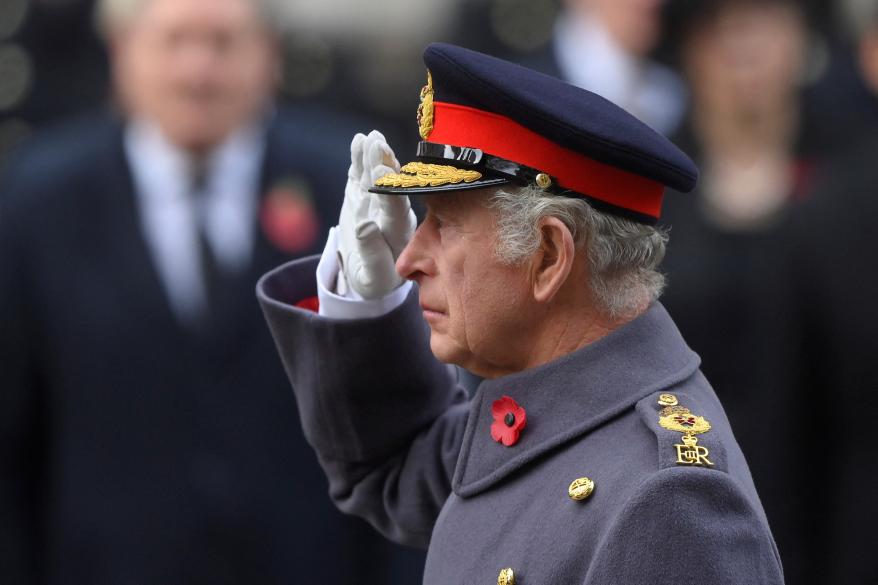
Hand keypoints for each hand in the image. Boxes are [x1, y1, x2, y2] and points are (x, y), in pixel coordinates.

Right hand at [336, 130, 415, 298]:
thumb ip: (372, 252)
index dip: (388, 190)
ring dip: (374, 155)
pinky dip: (360, 158)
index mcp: (400, 233)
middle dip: (384, 165)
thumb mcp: (373, 276)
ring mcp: (379, 201)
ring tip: (369, 137)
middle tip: (378, 146)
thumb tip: (366, 225)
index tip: (378, 173)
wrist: (368, 273)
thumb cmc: (375, 279)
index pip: (396, 208)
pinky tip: (359, 141)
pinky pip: (362, 174)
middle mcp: (394, 212)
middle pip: (390, 186)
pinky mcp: (364, 195)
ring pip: (377, 176)